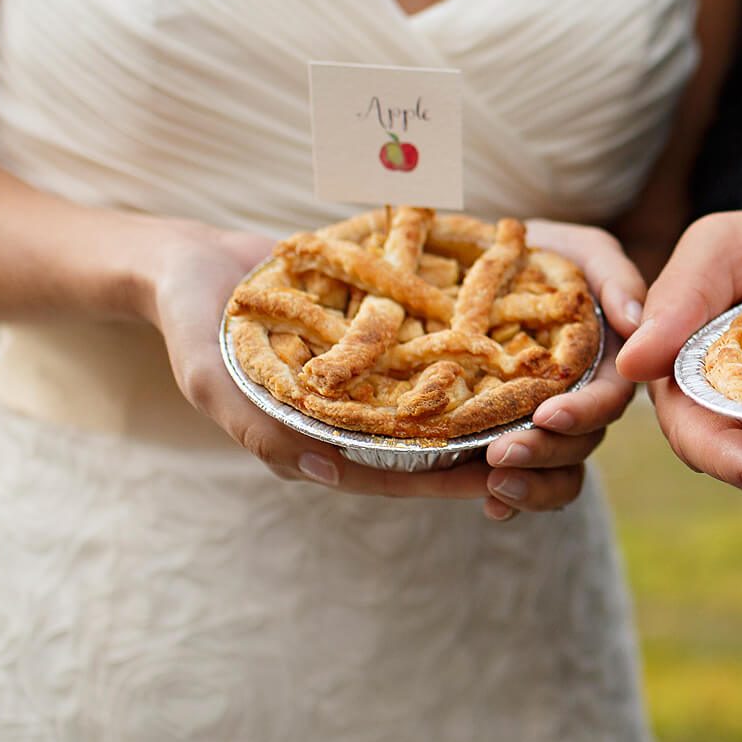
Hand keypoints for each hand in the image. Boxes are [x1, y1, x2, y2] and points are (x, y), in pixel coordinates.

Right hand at [144, 221, 581, 507]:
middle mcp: (358, 415)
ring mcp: (373, 375)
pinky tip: (520, 326)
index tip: (501, 477)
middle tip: (547, 437)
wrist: (191, 262)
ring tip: (550, 387)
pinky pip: (435, 346)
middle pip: (434, 445)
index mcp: (324, 441)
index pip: (398, 474)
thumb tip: (328, 472)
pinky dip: (472, 344)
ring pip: (445, 399)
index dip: (449, 480)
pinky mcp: (383, 333)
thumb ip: (261, 425)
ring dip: (493, 397)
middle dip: (488, 445)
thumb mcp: (211, 378)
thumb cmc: (193, 325)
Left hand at [475, 220, 648, 520]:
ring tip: (492, 487)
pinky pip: (520, 480)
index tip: (548, 415)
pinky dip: (508, 499)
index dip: (584, 411)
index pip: (609, 398)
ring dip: (531, 486)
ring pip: (558, 472)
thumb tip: (636, 319)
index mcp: (608, 363)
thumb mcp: (582, 250)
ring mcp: (549, 425)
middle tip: (499, 455)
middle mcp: (585, 401)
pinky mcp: (508, 437)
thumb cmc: (543, 252)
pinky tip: (488, 506)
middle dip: (545, 454)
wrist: (484, 261)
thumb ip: (615, 276)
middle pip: (581, 444)